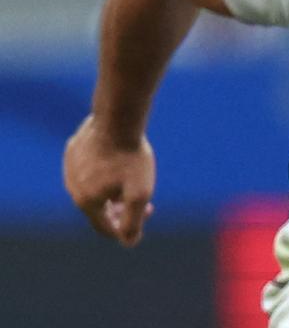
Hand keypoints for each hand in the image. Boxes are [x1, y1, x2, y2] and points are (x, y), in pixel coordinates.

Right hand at [63, 115, 155, 246]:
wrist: (117, 119)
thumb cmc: (130, 157)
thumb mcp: (139, 193)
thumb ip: (133, 221)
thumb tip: (129, 243)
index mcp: (86, 202)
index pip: (104, 226)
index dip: (124, 228)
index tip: (146, 215)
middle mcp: (72, 187)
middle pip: (98, 206)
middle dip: (121, 208)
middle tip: (144, 201)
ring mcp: (70, 167)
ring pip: (92, 186)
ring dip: (112, 189)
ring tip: (131, 181)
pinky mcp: (73, 149)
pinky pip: (88, 167)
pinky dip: (103, 170)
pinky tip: (118, 163)